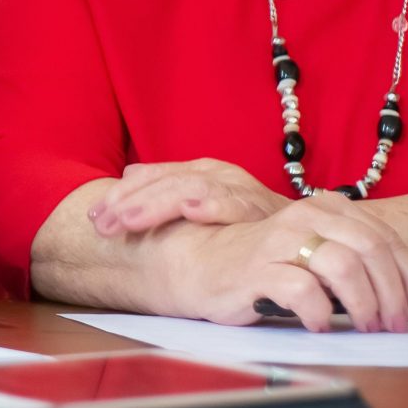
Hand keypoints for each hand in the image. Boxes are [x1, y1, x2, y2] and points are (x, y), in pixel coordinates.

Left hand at [91, 158, 284, 236]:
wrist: (315, 234)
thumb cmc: (250, 226)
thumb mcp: (206, 208)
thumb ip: (168, 191)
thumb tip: (128, 174)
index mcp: (200, 173)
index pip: (151, 176)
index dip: (120, 195)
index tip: (92, 219)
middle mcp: (219, 176)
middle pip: (166, 181)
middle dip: (130, 203)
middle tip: (102, 226)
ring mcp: (242, 191)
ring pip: (192, 188)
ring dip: (156, 204)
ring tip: (127, 220)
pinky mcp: (266, 211)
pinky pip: (237, 206)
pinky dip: (214, 206)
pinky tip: (192, 211)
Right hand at [158, 195, 407, 331]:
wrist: (203, 264)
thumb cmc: (268, 265)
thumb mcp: (317, 254)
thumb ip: (356, 262)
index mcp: (327, 209)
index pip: (385, 239)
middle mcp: (306, 217)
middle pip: (371, 249)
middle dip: (392, 293)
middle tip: (395, 324)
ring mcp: (280, 240)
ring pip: (344, 266)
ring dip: (364, 304)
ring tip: (365, 326)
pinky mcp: (257, 269)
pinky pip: (302, 290)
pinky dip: (320, 313)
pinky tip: (321, 324)